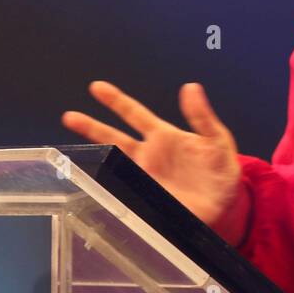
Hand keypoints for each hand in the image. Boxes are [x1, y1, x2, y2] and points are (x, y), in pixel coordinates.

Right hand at [62, 81, 248, 244]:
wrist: (225, 205)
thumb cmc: (221, 170)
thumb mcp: (218, 140)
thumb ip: (203, 117)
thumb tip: (191, 87)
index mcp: (164, 137)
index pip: (135, 114)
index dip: (116, 100)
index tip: (97, 87)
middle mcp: (149, 155)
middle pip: (114, 138)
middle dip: (92, 127)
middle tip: (70, 116)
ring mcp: (145, 177)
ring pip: (113, 163)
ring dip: (93, 156)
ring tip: (68, 151)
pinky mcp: (145, 199)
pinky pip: (121, 191)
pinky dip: (107, 186)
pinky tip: (93, 183)